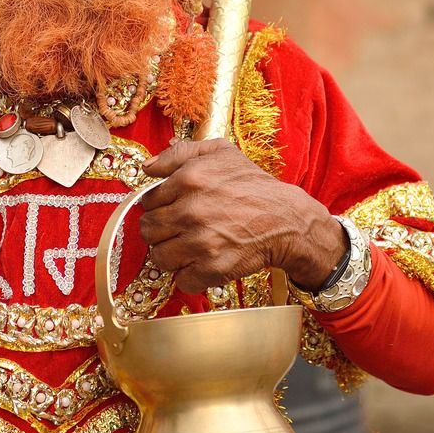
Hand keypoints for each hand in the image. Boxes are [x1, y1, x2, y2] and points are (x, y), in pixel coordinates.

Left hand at [139, 139, 347, 294]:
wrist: (286, 219)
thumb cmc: (252, 184)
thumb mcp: (220, 152)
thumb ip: (180, 153)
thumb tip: (148, 167)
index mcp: (189, 179)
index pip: (147, 200)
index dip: (158, 205)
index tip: (172, 208)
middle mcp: (190, 211)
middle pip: (147, 229)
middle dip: (160, 230)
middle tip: (179, 228)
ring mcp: (200, 242)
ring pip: (159, 256)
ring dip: (171, 254)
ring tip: (189, 245)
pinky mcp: (212, 269)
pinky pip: (181, 280)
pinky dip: (189, 275)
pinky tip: (202, 261)